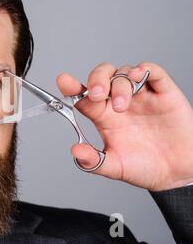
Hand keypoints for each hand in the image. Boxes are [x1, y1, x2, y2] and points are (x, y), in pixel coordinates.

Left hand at [57, 62, 192, 190]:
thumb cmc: (145, 167)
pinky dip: (143, 69)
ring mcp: (140, 96)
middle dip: (96, 80)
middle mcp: (119, 102)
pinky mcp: (163, 93)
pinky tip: (138, 77)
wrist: (178, 173)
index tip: (64, 81)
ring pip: (123, 73)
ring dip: (119, 85)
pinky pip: (152, 71)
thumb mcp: (114, 167)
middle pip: (101, 77)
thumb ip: (93, 161)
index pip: (83, 96)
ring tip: (122, 106)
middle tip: (97, 95)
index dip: (72, 87)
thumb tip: (75, 150)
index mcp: (104, 117)